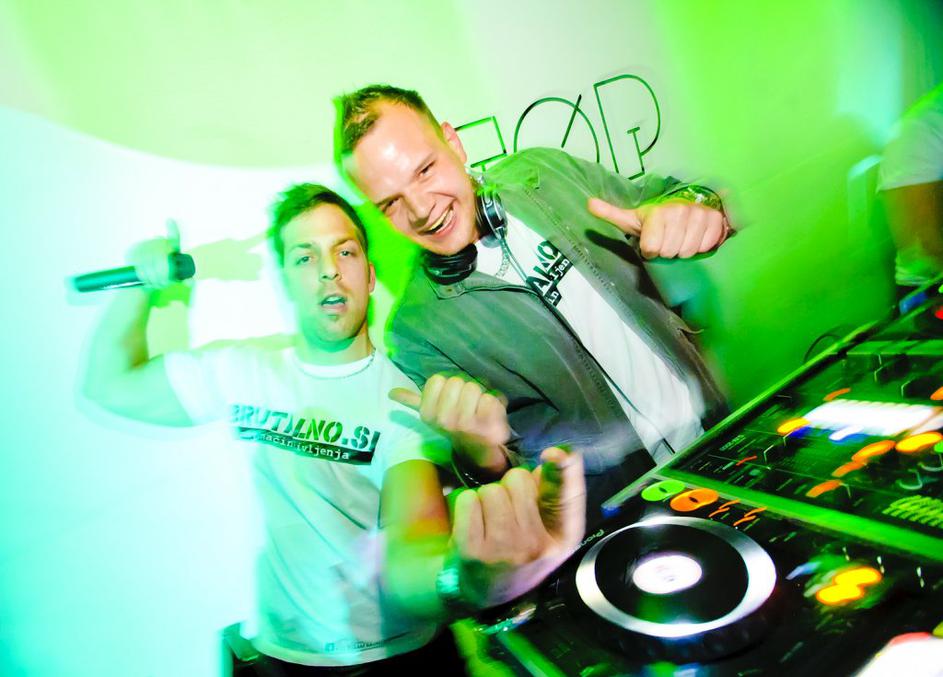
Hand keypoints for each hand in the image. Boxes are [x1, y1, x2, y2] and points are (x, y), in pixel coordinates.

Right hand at [127, 219, 181, 288]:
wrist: (145, 280)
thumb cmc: (165, 276)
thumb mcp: (177, 278)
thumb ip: (186, 280)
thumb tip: (190, 282)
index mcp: (172, 247)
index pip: (174, 236)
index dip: (172, 228)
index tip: (170, 220)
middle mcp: (158, 242)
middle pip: (161, 257)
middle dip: (163, 274)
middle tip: (164, 283)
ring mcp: (144, 245)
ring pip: (149, 262)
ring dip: (153, 276)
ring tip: (155, 283)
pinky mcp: (133, 252)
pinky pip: (138, 264)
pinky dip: (143, 274)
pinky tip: (145, 279)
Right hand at [390, 374, 510, 473]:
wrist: (476, 449)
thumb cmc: (455, 423)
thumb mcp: (432, 413)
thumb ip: (412, 401)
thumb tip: (391, 393)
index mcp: (428, 415)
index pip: (437, 379)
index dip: (446, 387)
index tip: (450, 400)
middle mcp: (445, 421)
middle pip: (457, 382)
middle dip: (463, 390)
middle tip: (466, 405)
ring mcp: (466, 426)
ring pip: (474, 388)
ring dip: (479, 396)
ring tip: (478, 410)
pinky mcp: (488, 428)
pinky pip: (491, 399)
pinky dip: (494, 403)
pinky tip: (490, 415)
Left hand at [450, 447, 585, 606]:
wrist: (482, 594)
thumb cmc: (518, 551)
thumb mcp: (548, 530)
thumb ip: (555, 494)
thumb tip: (556, 456)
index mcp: (563, 537)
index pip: (568, 495)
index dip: (563, 469)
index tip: (555, 454)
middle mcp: (537, 546)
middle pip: (518, 479)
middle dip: (509, 487)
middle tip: (507, 514)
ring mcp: (505, 550)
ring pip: (491, 489)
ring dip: (486, 498)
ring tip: (489, 522)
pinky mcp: (473, 552)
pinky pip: (467, 500)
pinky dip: (465, 506)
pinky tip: (472, 526)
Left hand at [587, 196, 728, 258]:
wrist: (690, 206)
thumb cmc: (658, 219)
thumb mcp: (633, 218)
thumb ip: (612, 213)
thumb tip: (589, 203)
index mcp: (657, 212)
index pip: (652, 249)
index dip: (651, 251)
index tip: (651, 244)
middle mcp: (679, 210)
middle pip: (670, 252)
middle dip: (667, 252)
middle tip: (668, 241)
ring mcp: (699, 214)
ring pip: (688, 251)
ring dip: (683, 251)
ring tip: (681, 240)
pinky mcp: (716, 220)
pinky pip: (706, 247)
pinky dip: (701, 247)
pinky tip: (696, 238)